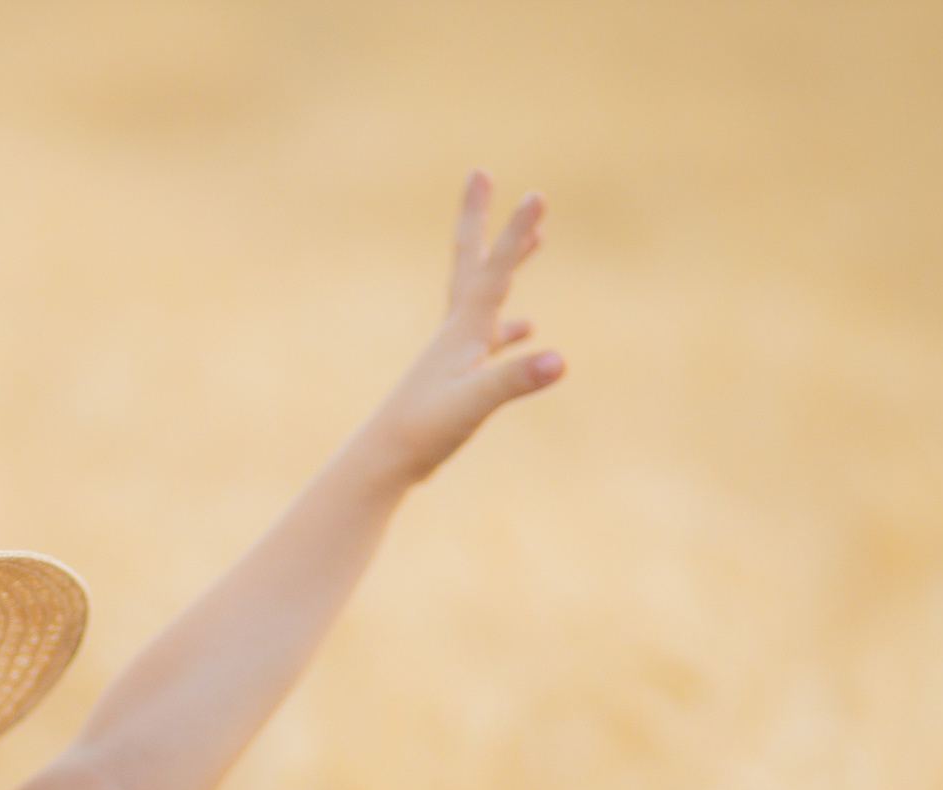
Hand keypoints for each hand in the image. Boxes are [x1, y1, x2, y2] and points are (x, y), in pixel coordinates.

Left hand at [357, 169, 563, 487]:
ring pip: (483, 295)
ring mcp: (453, 353)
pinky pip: (487, 339)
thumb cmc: (423, 433)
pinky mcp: (454, 377)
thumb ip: (516, 380)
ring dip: (506, 264)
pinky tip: (525, 330)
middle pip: (471, 261)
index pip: (494, 271)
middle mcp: (455, 332)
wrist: (383, 461)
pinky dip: (508, 328)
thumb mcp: (475, 404)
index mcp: (462, 330)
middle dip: (480, 218)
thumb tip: (559, 361)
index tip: (537, 194)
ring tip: (539, 241)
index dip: (517, 234)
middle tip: (480, 174)